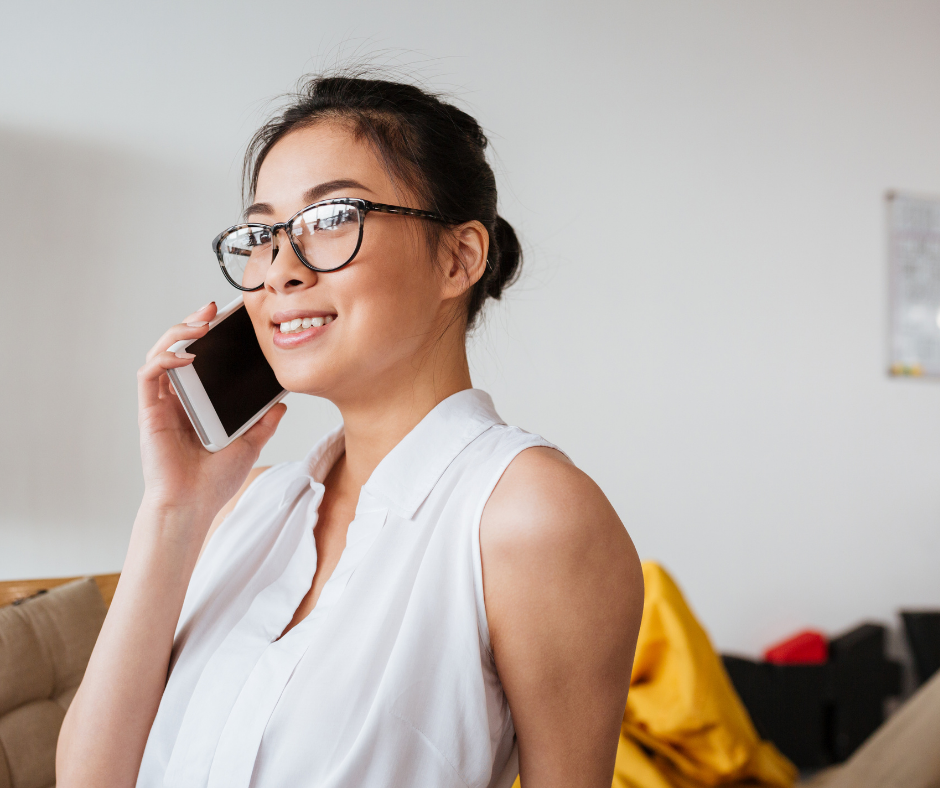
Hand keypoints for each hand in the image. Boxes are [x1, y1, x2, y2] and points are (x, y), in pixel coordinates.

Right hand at [136, 302, 285, 535]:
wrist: (192, 507)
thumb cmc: (214, 481)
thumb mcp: (249, 445)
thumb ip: (263, 423)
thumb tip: (282, 405)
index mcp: (198, 403)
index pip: (201, 359)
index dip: (211, 336)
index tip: (230, 320)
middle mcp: (177, 399)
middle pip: (178, 348)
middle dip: (193, 322)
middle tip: (214, 309)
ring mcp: (162, 404)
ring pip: (160, 353)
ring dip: (178, 332)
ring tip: (201, 321)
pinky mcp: (150, 411)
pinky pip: (149, 374)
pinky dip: (165, 358)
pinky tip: (187, 355)